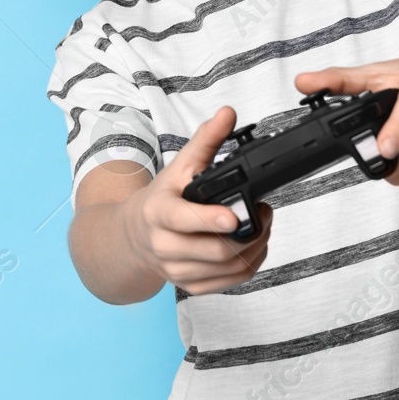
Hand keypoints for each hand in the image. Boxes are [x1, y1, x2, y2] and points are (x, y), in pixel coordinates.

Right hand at [122, 106, 273, 295]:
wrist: (135, 235)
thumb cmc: (161, 199)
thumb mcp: (179, 167)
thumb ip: (205, 140)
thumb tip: (227, 113)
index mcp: (158, 213)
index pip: (183, 220)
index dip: (210, 220)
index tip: (234, 216)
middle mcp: (164, 246)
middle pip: (217, 250)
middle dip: (251, 231)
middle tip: (263, 212)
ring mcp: (176, 270)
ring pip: (230, 268)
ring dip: (256, 247)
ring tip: (261, 226)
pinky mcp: (190, 286)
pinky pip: (231, 282)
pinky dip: (250, 264)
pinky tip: (252, 245)